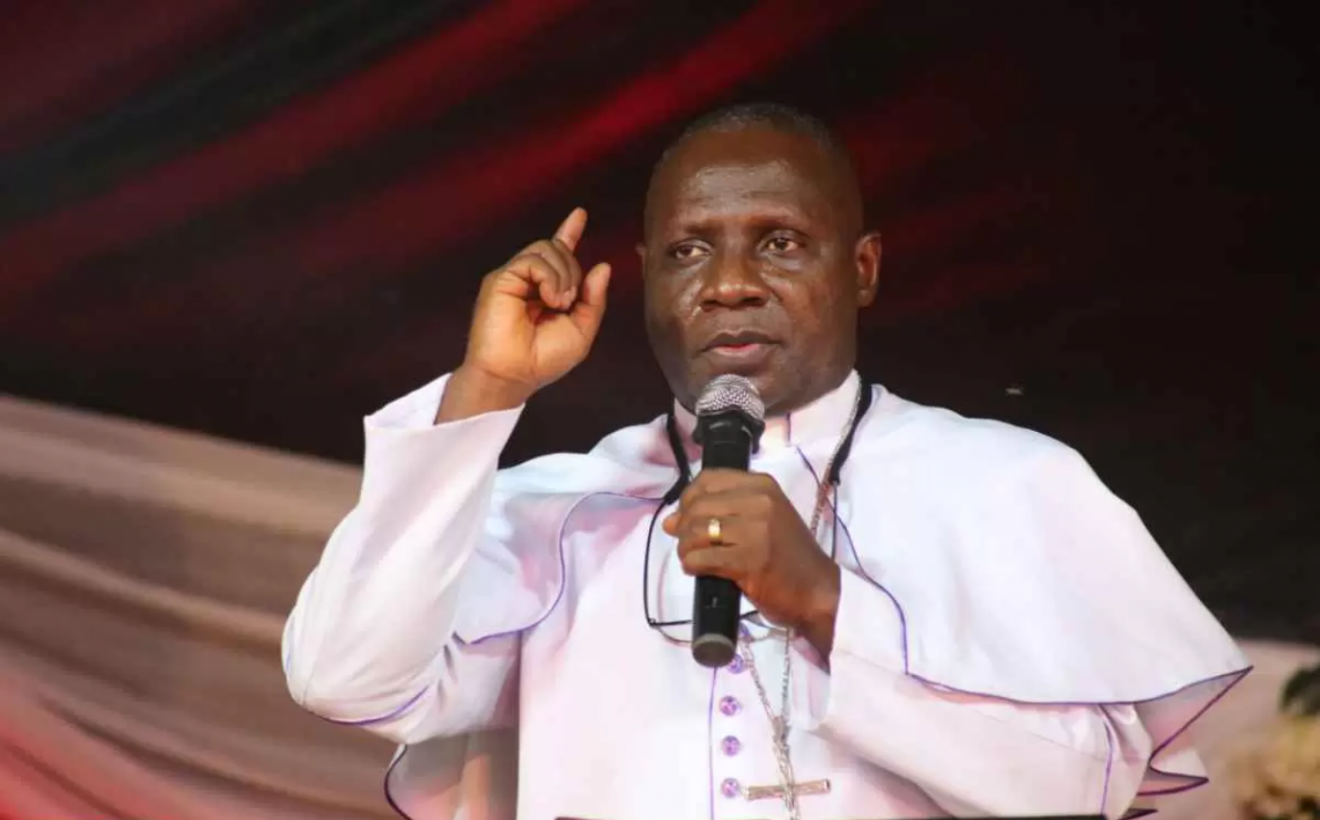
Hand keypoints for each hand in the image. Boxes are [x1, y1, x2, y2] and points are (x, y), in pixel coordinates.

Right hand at [438, 208, 610, 420]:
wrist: (514, 375)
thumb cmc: (544, 359)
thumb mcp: (581, 330)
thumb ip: (593, 299)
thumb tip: (602, 266)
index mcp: (547, 290)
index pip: (559, 253)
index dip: (569, 232)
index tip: (580, 214)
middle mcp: (529, 279)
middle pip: (558, 249)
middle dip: (573, 271)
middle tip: (569, 302)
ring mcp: (514, 277)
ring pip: (547, 249)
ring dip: (563, 274)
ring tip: (559, 303)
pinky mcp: (501, 279)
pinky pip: (533, 260)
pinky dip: (549, 277)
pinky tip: (549, 299)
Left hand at [663, 470, 841, 656]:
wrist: (818, 590)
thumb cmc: (788, 556)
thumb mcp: (762, 521)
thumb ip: (721, 514)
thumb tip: (670, 521)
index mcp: (762, 485)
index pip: (708, 479)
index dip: (688, 498)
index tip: (687, 517)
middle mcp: (759, 501)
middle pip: (697, 506)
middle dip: (683, 529)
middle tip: (690, 546)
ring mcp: (755, 530)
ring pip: (696, 531)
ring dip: (686, 548)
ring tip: (694, 559)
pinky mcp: (749, 560)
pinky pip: (701, 558)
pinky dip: (692, 565)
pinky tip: (700, 571)